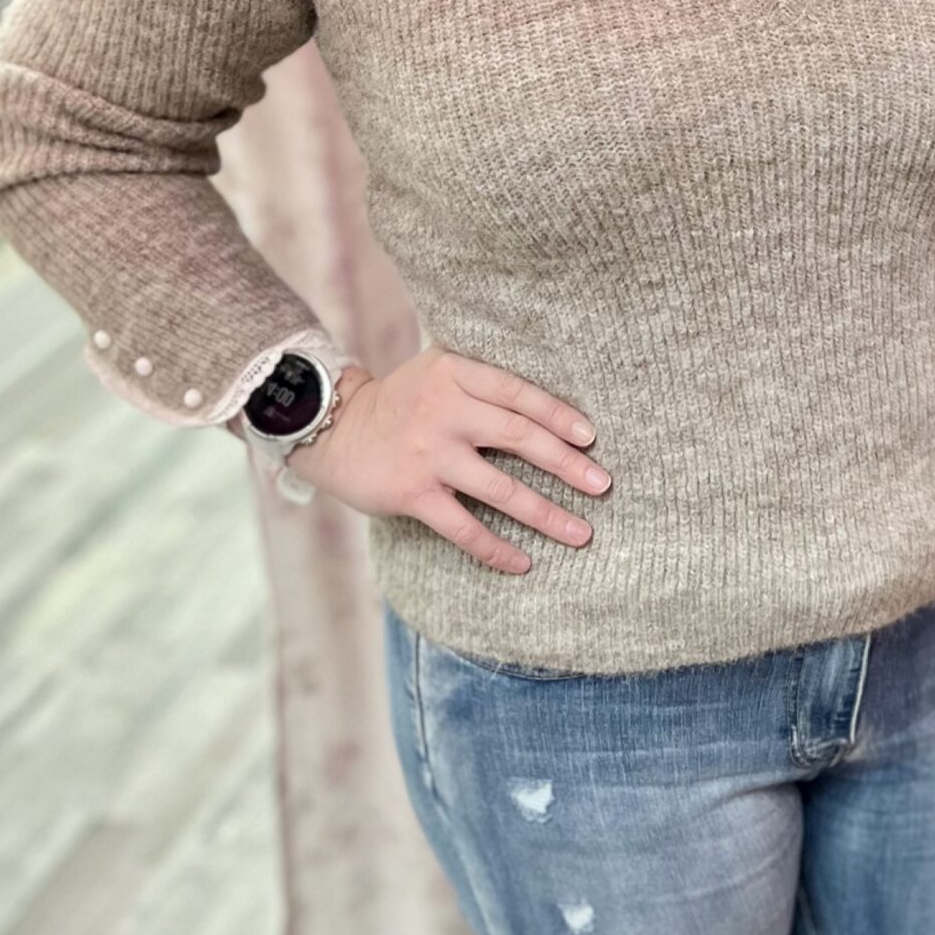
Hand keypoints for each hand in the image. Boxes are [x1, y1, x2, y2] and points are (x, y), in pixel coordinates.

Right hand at [291, 345, 611, 575]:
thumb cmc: (402, 402)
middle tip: (603, 485)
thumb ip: (482, 380)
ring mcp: (428, 454)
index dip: (558, 415)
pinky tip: (523, 563)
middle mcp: (444, 410)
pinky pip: (463, 526)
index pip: (518, 393)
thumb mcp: (437, 371)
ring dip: (545, 514)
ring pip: (500, 488)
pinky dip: (496, 548)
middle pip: (518, 437)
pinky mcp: (412, 493)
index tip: (591, 438)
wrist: (332, 428)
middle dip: (566, 464)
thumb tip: (549, 404)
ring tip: (581, 532)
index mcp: (454, 373)